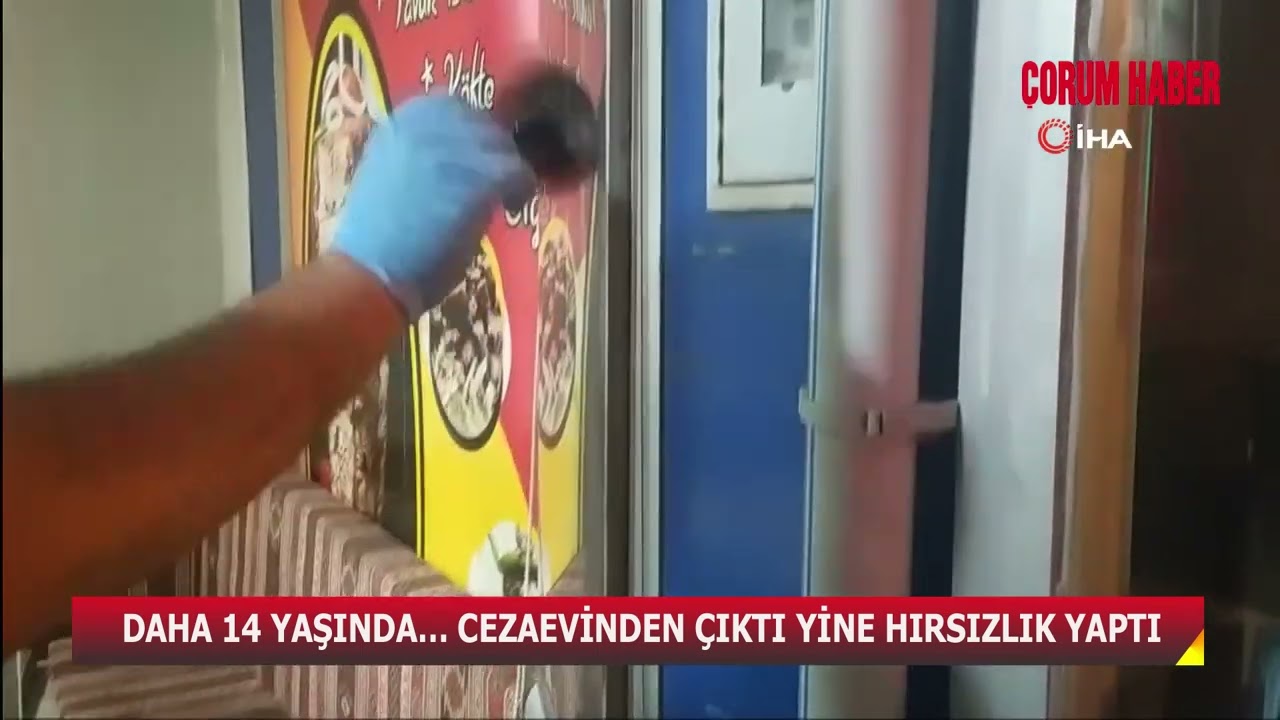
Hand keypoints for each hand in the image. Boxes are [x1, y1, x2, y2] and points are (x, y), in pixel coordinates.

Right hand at [331, 94, 533, 317]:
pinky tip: (512, 207)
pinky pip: (516, 172)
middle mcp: (424, 124)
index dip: (471, 131)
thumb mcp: (390, 174)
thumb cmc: (376, 238)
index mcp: (398, 122)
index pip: (451, 105)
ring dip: (509, 172)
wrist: (370, 271)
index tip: (474, 157)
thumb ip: (420, 155)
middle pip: (482, 122)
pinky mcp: (478, 177)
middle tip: (497, 181)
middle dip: (494, 150)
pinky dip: (521, 190)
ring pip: (503, 146)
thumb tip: (457, 156)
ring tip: (506, 198)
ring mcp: (452, 148)